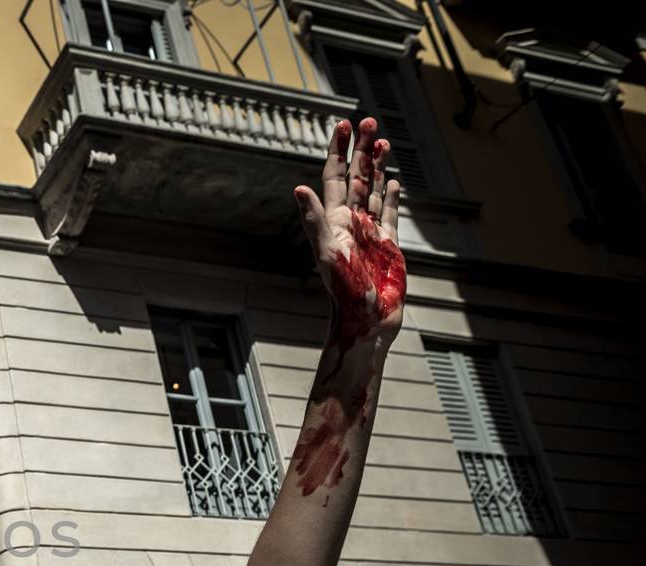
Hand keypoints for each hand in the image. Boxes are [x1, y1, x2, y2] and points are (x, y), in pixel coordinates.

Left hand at [294, 116, 404, 349]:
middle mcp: (351, 222)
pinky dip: (391, 196)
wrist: (365, 318)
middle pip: (357, 176)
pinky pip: (389, 214)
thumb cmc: (344, 290)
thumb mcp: (327, 251)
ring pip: (373, 190)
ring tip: (383, 141)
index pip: (335, 176)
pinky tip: (393, 182)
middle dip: (362, 149)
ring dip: (378, 166)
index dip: (339, 150)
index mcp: (334, 220)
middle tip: (370, 120)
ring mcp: (370, 232)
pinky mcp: (387, 245)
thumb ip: (314, 219)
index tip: (343, 124)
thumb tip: (298, 188)